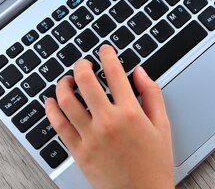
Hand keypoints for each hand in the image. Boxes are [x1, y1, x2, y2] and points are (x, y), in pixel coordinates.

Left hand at [45, 45, 173, 188]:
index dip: (108, 56)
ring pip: (67, 101)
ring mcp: (90, 137)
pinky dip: (52, 110)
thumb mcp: (162, 125)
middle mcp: (107, 121)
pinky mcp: (78, 152)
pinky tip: (51, 102)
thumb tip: (140, 72)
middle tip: (82, 62)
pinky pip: (59, 126)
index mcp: (130, 112)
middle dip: (81, 65)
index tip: (104, 50)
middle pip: (86, 81)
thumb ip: (152, 95)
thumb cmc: (154, 164)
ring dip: (63, 84)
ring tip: (66, 80)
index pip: (114, 73)